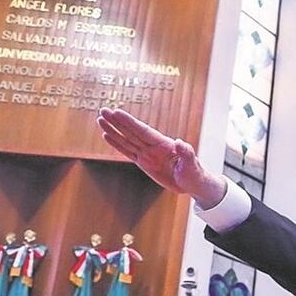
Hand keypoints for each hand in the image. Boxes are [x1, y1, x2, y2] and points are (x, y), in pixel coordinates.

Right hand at [96, 107, 225, 207]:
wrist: (192, 184)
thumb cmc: (195, 173)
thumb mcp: (192, 164)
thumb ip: (187, 153)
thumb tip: (180, 142)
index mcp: (164, 144)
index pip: (143, 131)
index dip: (129, 122)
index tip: (117, 113)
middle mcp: (153, 147)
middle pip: (131, 132)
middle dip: (117, 122)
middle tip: (103, 110)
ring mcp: (147, 154)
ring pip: (126, 140)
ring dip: (113, 130)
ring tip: (100, 119)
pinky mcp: (144, 163)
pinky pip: (128, 152)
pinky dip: (117, 144)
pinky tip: (107, 136)